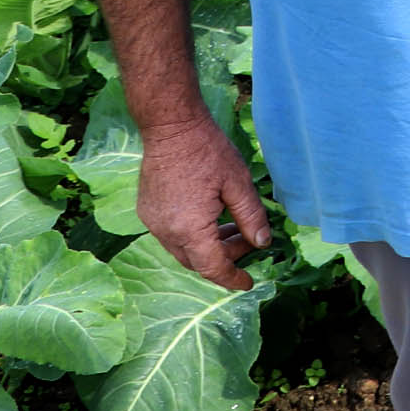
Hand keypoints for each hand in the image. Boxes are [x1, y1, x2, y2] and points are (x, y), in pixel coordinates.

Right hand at [136, 117, 273, 290]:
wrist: (171, 128)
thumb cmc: (207, 151)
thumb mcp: (239, 184)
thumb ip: (252, 217)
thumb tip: (262, 243)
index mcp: (189, 229)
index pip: (212, 268)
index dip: (232, 279)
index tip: (248, 283)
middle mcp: (166, 232)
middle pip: (197, 262)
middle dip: (224, 259)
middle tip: (248, 242)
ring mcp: (153, 222)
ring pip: (184, 250)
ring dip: (209, 246)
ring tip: (233, 227)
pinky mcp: (148, 212)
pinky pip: (172, 236)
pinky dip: (193, 235)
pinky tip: (212, 217)